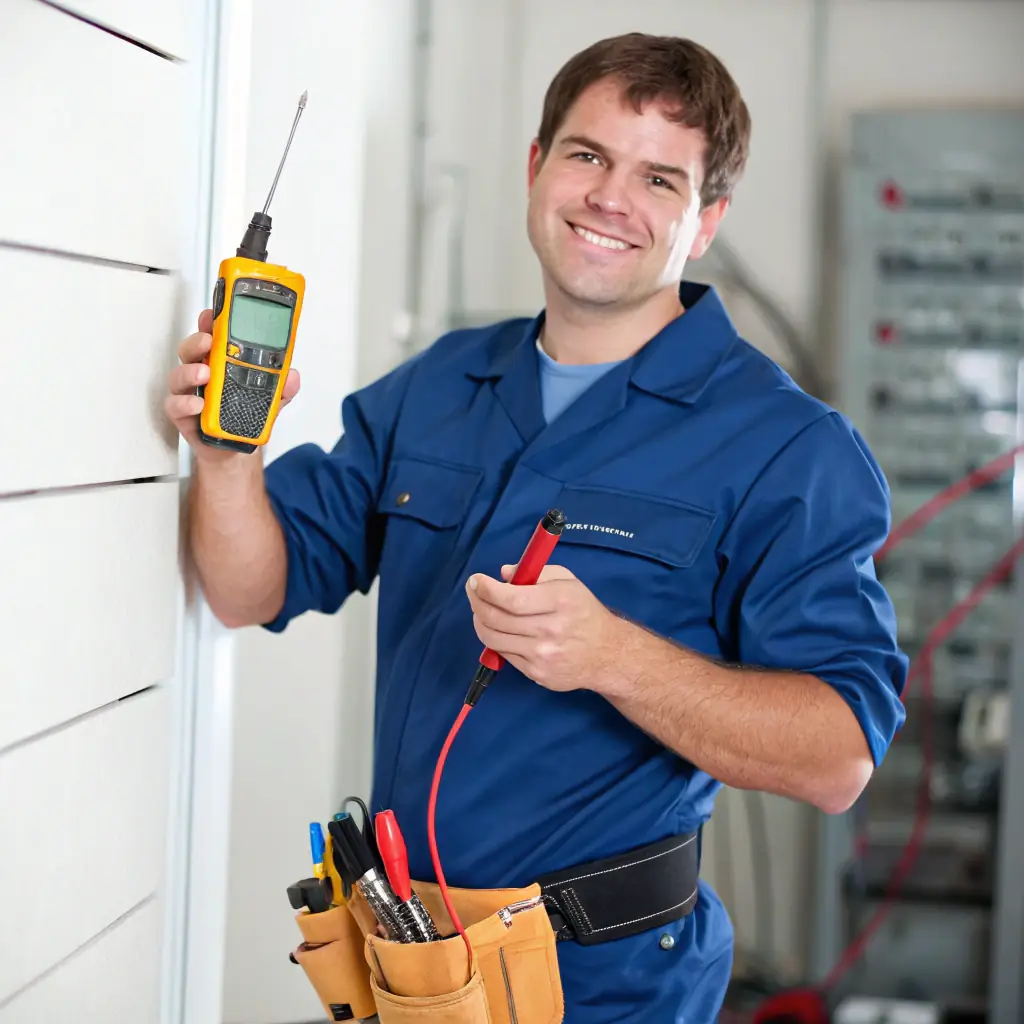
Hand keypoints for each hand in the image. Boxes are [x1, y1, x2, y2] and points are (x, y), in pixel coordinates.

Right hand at [164, 308, 300, 458]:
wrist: (236, 448)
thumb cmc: (246, 414)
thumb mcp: (272, 400)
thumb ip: (283, 388)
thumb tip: (292, 376)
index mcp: (220, 361)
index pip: (212, 335)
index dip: (210, 322)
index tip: (213, 314)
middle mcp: (201, 371)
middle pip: (190, 349)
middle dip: (197, 341)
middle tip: (208, 342)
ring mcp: (189, 392)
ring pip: (179, 375)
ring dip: (189, 371)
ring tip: (204, 374)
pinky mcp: (182, 414)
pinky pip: (175, 405)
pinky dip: (184, 404)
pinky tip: (197, 405)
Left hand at [465, 564, 627, 693]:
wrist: (607, 654)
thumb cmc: (584, 612)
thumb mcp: (568, 581)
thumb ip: (536, 572)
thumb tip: (504, 574)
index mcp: (559, 601)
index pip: (511, 599)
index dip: (486, 590)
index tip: (475, 581)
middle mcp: (550, 630)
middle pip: (496, 619)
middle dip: (477, 603)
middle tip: (474, 593)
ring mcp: (543, 656)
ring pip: (494, 639)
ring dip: (480, 622)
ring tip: (481, 611)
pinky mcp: (537, 674)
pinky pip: (504, 655)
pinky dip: (496, 639)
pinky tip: (501, 630)